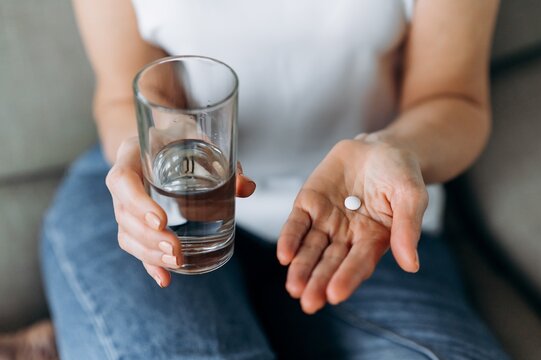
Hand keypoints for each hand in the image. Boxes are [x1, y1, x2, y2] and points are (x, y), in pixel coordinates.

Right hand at [105, 137, 255, 286]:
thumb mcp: (198, 137)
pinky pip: (135, 244)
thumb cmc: (179, 135)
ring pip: (126, 234)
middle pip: (123, 215)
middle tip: (176, 248)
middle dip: (148, 237)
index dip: (138, 203)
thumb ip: (221, 159)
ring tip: (176, 262)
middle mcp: (124, 181)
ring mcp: (125, 203)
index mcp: (131, 154)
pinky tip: (165, 279)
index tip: (162, 219)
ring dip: (149, 253)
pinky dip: (149, 263)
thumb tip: (247, 188)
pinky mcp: (135, 220)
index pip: (122, 181)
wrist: (161, 136)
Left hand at [277, 136, 427, 313]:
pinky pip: (297, 223)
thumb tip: (411, 266)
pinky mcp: (309, 204)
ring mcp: (326, 221)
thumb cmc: (400, 174)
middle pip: (331, 262)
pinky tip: (284, 255)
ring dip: (301, 267)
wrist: (379, 147)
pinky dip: (289, 238)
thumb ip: (407, 227)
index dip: (347, 278)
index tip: (335, 295)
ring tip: (294, 286)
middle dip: (319, 282)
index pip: (359, 263)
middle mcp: (347, 236)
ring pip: (310, 248)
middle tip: (309, 303)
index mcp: (374, 239)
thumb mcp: (411, 196)